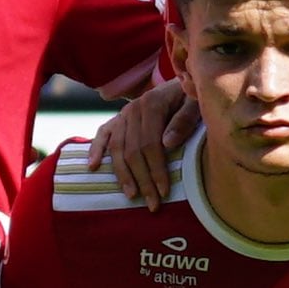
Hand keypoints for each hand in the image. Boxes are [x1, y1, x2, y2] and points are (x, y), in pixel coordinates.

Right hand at [98, 74, 196, 204]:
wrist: (182, 82)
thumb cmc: (192, 97)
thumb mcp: (196, 103)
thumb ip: (184, 120)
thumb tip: (166, 144)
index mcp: (152, 103)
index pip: (151, 144)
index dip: (156, 170)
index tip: (164, 192)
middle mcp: (133, 108)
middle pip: (132, 150)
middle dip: (142, 180)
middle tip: (152, 204)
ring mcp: (123, 114)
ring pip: (117, 148)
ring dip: (123, 174)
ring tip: (131, 195)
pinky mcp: (117, 118)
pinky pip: (102, 134)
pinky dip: (95, 150)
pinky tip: (92, 167)